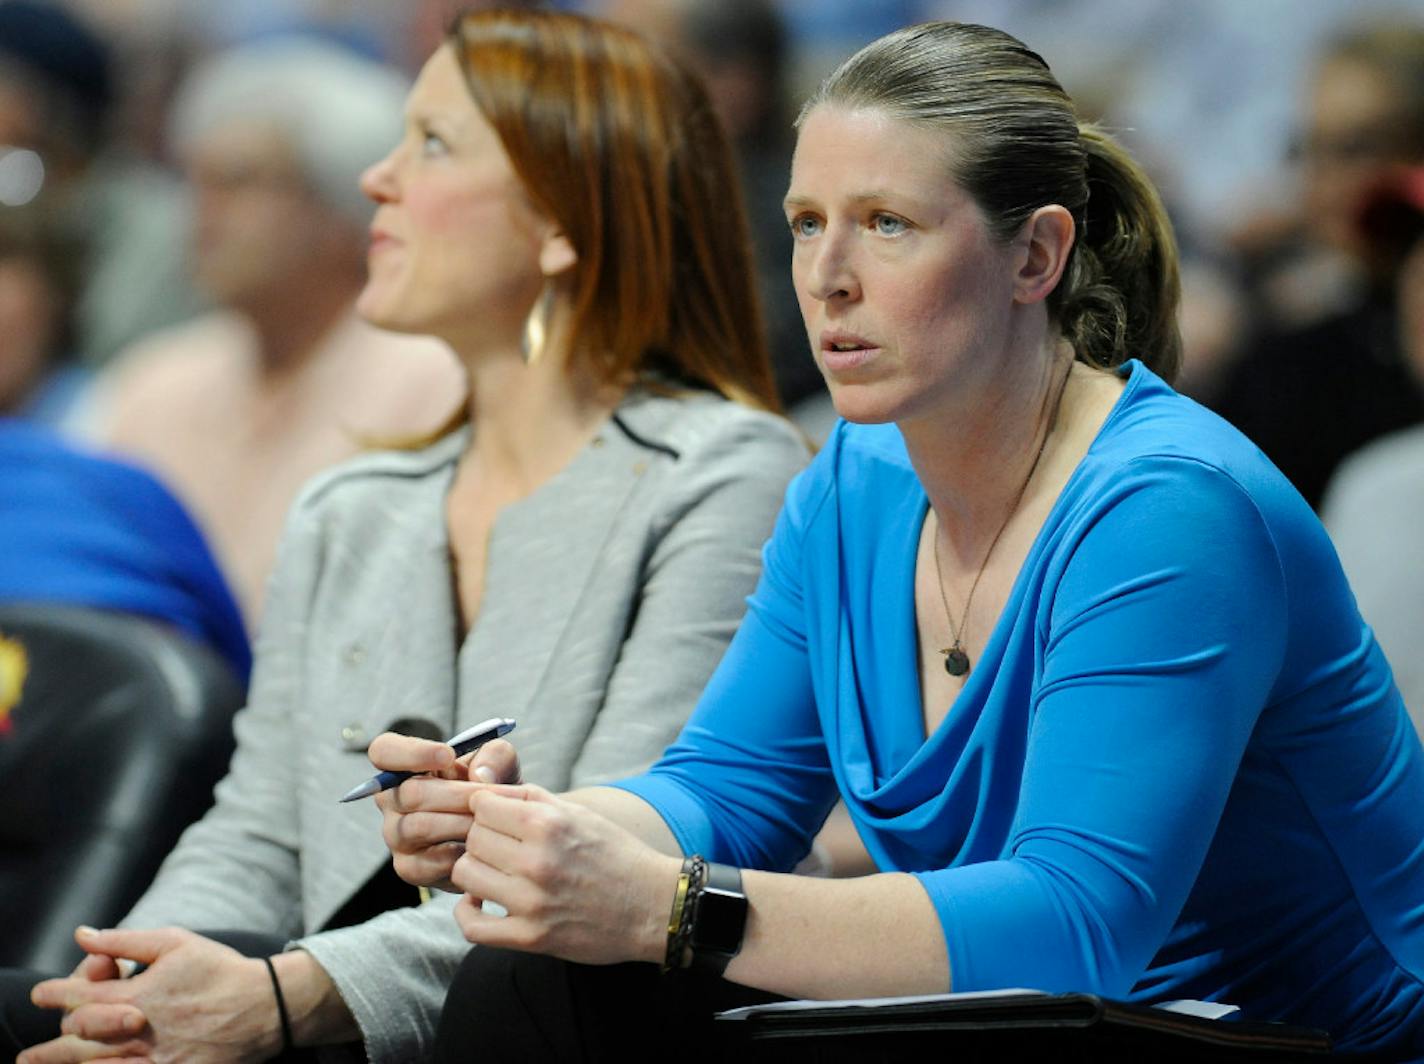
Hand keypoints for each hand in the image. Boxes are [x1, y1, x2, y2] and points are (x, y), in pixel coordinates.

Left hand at [23, 928, 281, 1063]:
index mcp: (139, 994)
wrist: (265, 1006)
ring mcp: (154, 1059)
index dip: (54, 994)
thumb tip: (83, 935)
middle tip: (28, 1056)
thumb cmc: (219, 969)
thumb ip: (125, 942)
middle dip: (49, 1047)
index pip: (80, 997)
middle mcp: (140, 1030)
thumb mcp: (174, 943)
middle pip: (78, 1041)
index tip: (40, 994)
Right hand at [368, 731, 520, 890]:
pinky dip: (458, 853)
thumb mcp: (500, 762)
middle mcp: (392, 799)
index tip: (448, 755)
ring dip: (459, 822)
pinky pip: (427, 861)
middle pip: (410, 792)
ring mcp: (396, 835)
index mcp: (404, 766)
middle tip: (487, 797)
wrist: (499, 831)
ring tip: (488, 821)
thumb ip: (494, 756)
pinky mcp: (408, 867)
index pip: (384, 750)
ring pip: (419, 826)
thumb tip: (480, 777)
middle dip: (455, 794)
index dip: (411, 752)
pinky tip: (478, 847)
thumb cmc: (491, 788)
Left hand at [450, 783, 678, 966]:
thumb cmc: (616, 854)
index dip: (485, 810)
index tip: (496, 819)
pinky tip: (480, 903)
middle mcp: (536, 859)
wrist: (654, 906)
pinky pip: (472, 926)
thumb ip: (530, 798)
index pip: (480, 805)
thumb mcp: (579, 813)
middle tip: (501, 847)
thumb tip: (482, 791)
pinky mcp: (530, 937)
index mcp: (548, 823)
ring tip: (495, 873)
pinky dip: (467, 914)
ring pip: (465, 876)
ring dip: (476, 872)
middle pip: (472, 839)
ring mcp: (531, 901)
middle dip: (482, 839)